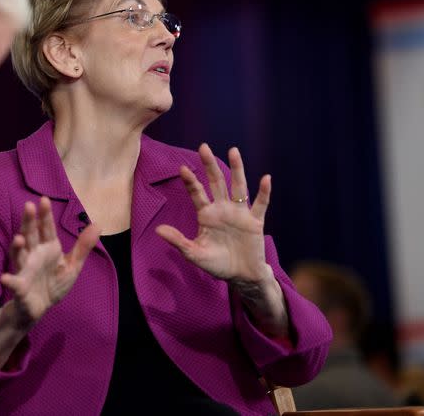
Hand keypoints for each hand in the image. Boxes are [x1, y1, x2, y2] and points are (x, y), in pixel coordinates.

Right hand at [0, 196, 99, 323]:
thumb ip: (83, 246)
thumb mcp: (72, 265)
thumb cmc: (54, 284)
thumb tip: (98, 224)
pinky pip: (14, 283)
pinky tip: (6, 278)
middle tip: (28, 206)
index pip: (46, 228)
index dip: (44, 214)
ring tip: (19, 239)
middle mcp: (34, 255)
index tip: (43, 199)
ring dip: (17, 247)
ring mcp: (25, 270)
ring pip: (18, 255)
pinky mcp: (20, 287)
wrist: (40, 308)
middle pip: (30, 235)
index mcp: (48, 248)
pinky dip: (10, 281)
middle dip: (28, 222)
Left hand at [155, 144, 270, 282]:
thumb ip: (178, 241)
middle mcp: (223, 208)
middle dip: (209, 165)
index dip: (191, 181)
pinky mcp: (255, 221)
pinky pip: (260, 204)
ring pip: (238, 186)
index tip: (182, 168)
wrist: (241, 276)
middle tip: (203, 147)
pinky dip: (264, 192)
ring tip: (233, 150)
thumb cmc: (217, 264)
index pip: (197, 193)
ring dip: (237, 169)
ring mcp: (240, 213)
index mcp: (206, 214)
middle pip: (216, 182)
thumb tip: (157, 230)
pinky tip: (265, 179)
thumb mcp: (194, 254)